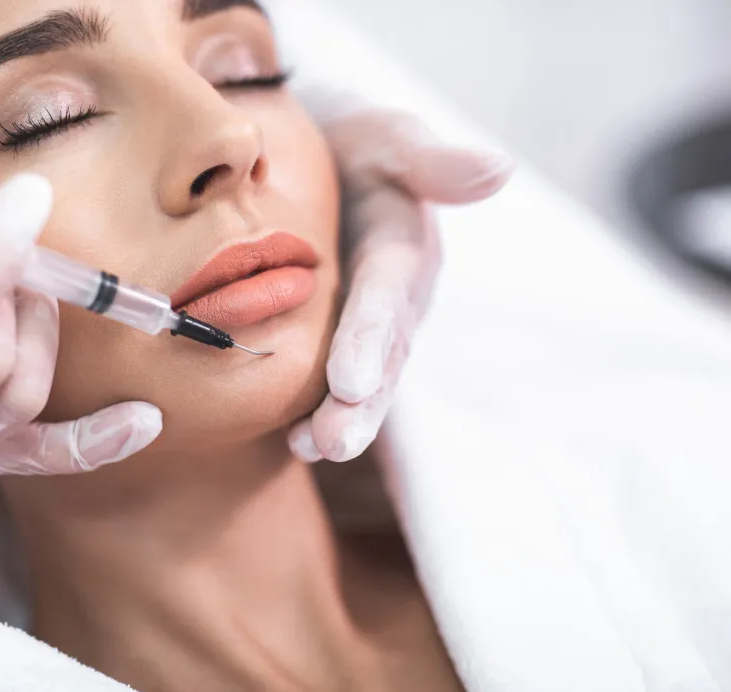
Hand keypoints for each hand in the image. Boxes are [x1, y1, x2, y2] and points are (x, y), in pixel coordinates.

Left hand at [288, 111, 512, 462]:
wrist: (319, 151)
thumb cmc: (351, 142)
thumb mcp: (386, 138)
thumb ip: (431, 159)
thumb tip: (499, 168)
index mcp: (404, 249)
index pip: (389, 296)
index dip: (371, 338)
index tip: (348, 382)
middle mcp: (395, 297)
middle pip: (383, 354)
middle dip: (362, 402)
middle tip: (333, 443)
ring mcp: (370, 322)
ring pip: (365, 378)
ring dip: (343, 419)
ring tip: (310, 451)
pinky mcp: (341, 335)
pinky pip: (333, 379)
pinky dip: (315, 411)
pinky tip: (293, 443)